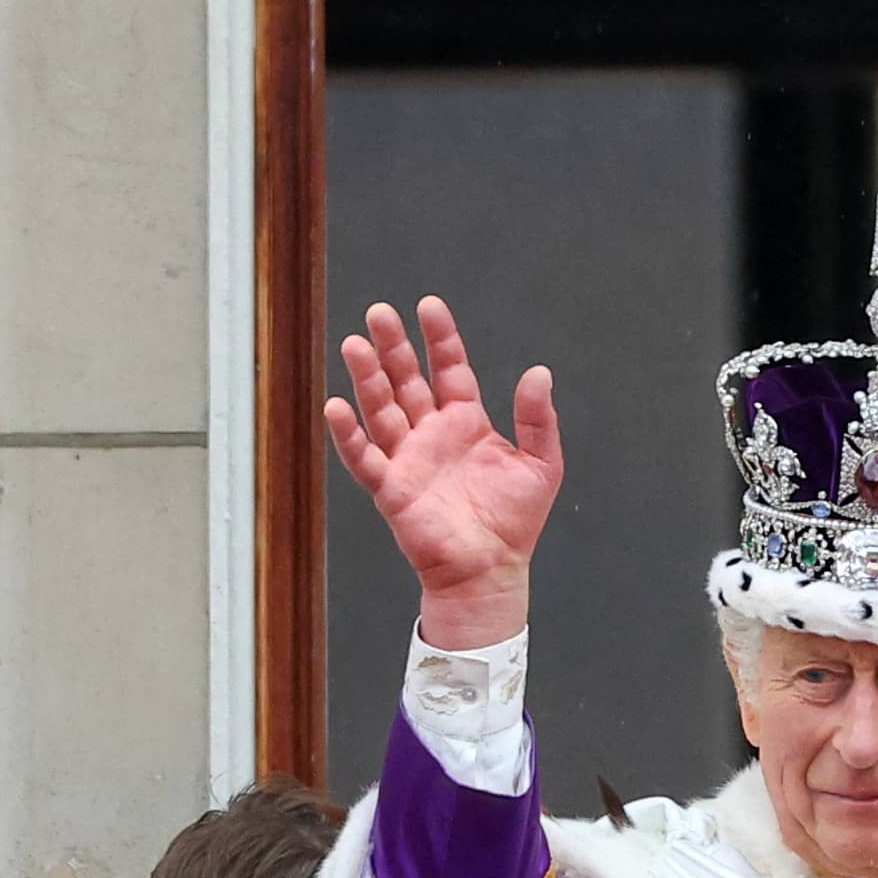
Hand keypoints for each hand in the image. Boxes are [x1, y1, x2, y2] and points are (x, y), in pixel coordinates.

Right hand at [325, 297, 561, 647]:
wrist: (492, 571)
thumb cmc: (514, 522)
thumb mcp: (540, 464)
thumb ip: (537, 419)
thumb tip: (539, 373)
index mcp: (465, 422)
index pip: (449, 368)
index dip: (440, 338)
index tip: (429, 307)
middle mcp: (432, 433)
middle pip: (406, 380)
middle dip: (393, 347)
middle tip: (379, 313)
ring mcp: (408, 458)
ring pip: (381, 409)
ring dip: (367, 378)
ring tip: (355, 345)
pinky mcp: (391, 489)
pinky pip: (365, 458)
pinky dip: (349, 435)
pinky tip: (337, 406)